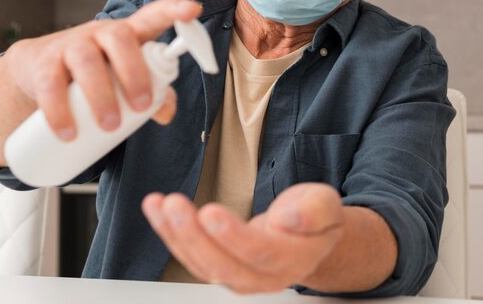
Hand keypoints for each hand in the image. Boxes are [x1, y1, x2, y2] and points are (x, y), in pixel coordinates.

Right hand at [4, 0, 201, 139]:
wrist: (36, 71)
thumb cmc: (95, 73)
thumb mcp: (125, 78)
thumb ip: (154, 92)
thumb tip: (166, 113)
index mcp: (128, 34)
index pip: (153, 15)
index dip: (173, 10)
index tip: (193, 10)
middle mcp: (100, 33)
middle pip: (119, 38)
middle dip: (134, 72)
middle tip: (141, 107)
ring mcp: (70, 45)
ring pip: (86, 60)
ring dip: (100, 96)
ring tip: (109, 126)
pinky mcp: (43, 65)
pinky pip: (50, 84)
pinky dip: (60, 112)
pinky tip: (68, 133)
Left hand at [142, 183, 344, 293]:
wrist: (307, 236)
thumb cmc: (314, 217)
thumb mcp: (325, 204)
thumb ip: (313, 211)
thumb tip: (289, 219)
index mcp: (293, 260)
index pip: (261, 254)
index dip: (234, 237)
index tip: (211, 212)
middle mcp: (264, 277)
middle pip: (224, 267)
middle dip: (194, 236)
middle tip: (175, 205)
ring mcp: (240, 276)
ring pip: (203, 264)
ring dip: (176, 234)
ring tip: (159, 204)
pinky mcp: (221, 266)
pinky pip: (192, 256)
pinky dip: (171, 233)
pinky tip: (158, 211)